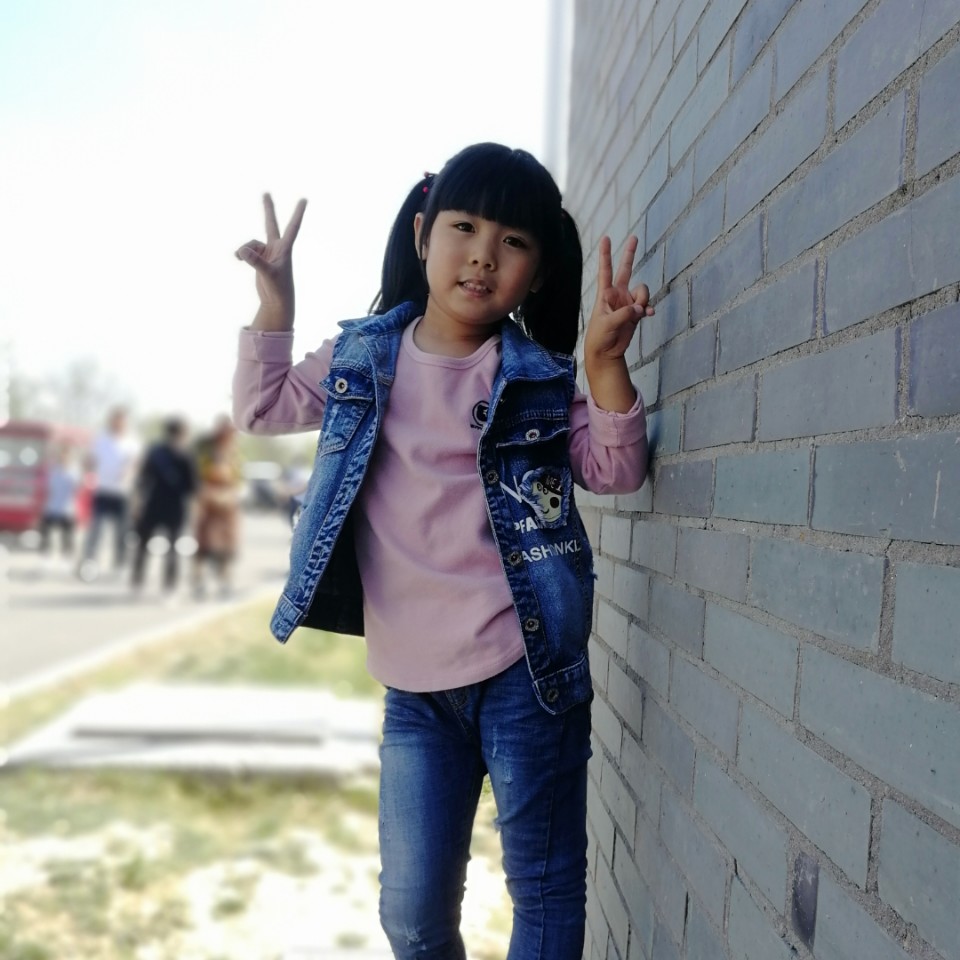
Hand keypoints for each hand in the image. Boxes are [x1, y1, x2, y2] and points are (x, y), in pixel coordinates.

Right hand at [235, 193, 306, 329]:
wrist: (276, 302)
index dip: (298, 213)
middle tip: (266, 192)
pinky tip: (237, 258)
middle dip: (268, 209)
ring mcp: (267, 252)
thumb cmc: (279, 289)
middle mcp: (276, 248)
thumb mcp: (268, 275)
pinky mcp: (259, 259)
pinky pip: (246, 251)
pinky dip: (241, 254)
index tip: (304, 199)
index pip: (293, 227)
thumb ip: (255, 261)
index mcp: (285, 249)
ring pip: (251, 243)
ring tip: (239, 258)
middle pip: (271, 224)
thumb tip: (241, 251)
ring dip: (244, 250)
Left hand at [583, 235, 653, 363]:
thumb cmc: (599, 336)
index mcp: (605, 294)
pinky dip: (648, 309)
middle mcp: (617, 295)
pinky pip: (646, 305)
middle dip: (630, 254)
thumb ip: (624, 314)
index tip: (606, 238)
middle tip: (635, 237)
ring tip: (637, 312)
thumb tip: (640, 308)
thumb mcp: (608, 324)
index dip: (606, 255)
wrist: (606, 352)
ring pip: (642, 291)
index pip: (605, 270)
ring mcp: (627, 303)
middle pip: (625, 270)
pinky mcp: (635, 313)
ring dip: (643, 299)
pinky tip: (648, 315)